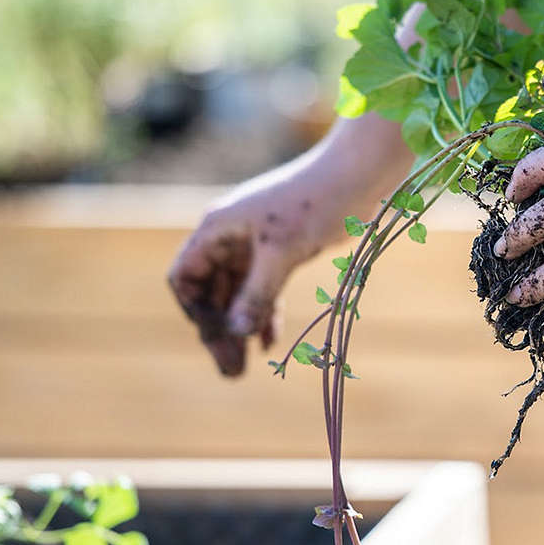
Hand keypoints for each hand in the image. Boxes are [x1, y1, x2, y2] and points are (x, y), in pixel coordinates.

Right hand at [167, 175, 326, 376]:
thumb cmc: (317, 203)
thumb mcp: (283, 252)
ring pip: (236, 293)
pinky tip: (269, 343)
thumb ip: (256, 294)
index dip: (195, 311)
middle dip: (219, 330)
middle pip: (210, 291)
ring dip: (240, 327)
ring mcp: (254, 243)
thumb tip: (235, 334)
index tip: (218, 339)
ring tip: (244, 367)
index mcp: (217, 228)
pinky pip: (261, 288)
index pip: (185, 277)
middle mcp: (230, 235)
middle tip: (232, 372)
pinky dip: (263, 313)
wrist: (358, 173)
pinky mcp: (280, 249)